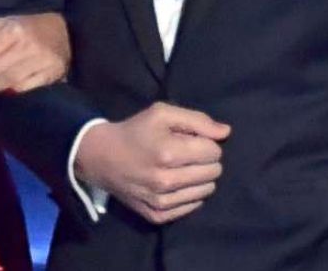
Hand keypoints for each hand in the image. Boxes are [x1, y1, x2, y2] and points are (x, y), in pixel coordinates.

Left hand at [0, 13, 69, 95]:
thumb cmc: (25, 27)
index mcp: (13, 29)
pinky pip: (23, 89)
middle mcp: (28, 44)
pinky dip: (10, 92)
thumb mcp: (0, 23)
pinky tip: (4, 91)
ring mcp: (41, 60)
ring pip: (6, 82)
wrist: (62, 30)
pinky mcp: (51, 74)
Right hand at [73, 102, 229, 224]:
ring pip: (206, 191)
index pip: (214, 151)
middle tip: (187, 154)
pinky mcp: (157, 215)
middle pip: (214, 172)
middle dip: (205, 159)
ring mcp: (161, 201)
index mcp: (168, 152)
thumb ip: (197, 120)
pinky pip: (192, 207)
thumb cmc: (135, 131)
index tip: (190, 139)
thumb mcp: (162, 113)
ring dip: (199, 177)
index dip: (206, 142)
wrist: (101, 157)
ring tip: (182, 168)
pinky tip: (177, 183)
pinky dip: (190, 194)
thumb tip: (226, 132)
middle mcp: (166, 180)